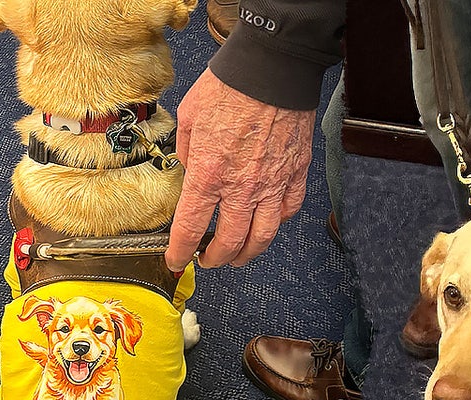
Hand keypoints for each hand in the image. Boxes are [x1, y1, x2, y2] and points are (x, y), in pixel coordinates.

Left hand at [166, 68, 316, 270]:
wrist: (271, 70)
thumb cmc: (229, 87)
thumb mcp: (189, 118)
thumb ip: (187, 153)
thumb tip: (192, 172)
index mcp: (209, 174)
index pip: (190, 228)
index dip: (179, 251)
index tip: (175, 259)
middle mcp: (242, 187)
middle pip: (229, 242)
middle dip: (215, 259)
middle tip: (208, 259)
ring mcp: (272, 184)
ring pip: (262, 237)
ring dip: (248, 253)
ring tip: (239, 256)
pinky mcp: (295, 174)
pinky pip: (288, 210)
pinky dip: (277, 223)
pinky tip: (268, 222)